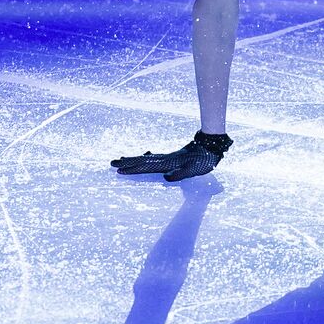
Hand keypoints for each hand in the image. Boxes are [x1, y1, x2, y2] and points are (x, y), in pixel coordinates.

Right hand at [111, 130, 232, 181]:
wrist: (211, 145)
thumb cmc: (204, 160)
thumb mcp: (194, 170)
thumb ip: (181, 174)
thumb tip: (166, 178)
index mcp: (167, 163)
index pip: (146, 167)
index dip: (132, 169)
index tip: (119, 170)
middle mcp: (165, 159)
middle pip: (142, 161)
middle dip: (127, 163)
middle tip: (112, 164)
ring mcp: (168, 157)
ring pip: (146, 158)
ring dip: (133, 159)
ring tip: (121, 159)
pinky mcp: (172, 156)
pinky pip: (154, 158)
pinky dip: (145, 157)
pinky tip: (144, 154)